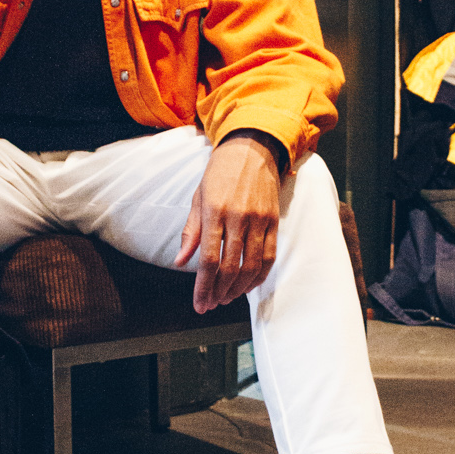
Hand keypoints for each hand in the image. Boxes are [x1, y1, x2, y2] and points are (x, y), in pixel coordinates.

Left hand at [174, 133, 282, 312]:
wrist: (251, 148)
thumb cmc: (219, 173)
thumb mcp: (198, 198)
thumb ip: (191, 232)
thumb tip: (180, 261)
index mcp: (215, 211)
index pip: (208, 259)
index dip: (203, 287)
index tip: (199, 303)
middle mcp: (238, 217)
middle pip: (230, 267)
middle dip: (218, 292)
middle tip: (210, 304)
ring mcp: (260, 220)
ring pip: (251, 266)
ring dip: (238, 288)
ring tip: (226, 297)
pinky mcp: (274, 221)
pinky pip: (269, 256)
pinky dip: (259, 276)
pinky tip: (247, 285)